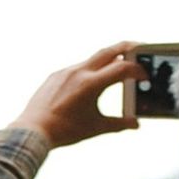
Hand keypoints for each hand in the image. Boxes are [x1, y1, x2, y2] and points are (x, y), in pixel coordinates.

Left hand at [10, 41, 145, 147]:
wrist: (33, 130)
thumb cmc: (64, 131)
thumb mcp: (96, 127)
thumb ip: (119, 124)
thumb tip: (135, 124)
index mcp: (90, 84)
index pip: (122, 68)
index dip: (138, 71)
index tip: (144, 77)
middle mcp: (78, 72)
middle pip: (109, 50)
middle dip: (128, 47)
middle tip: (142, 48)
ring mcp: (65, 72)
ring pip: (92, 59)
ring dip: (108, 60)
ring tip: (119, 66)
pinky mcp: (55, 75)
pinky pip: (77, 68)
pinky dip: (90, 70)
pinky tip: (93, 81)